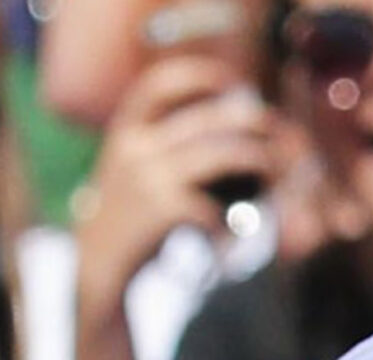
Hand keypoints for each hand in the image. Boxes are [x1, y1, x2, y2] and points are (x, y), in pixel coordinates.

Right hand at [73, 55, 273, 316]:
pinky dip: (232, 218)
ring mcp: (149, 178)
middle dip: (253, 120)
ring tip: (275, 173)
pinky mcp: (162, 211)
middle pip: (210, 118)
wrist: (94, 270)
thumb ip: (160, 146)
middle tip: (277, 131)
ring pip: (223, 155)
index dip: (201, 77)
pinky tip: (236, 230)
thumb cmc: (124, 222)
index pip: (162, 84)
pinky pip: (214, 204)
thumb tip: (221, 129)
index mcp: (125, 131)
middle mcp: (136, 147)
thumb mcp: (128, 171)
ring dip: (259, 161)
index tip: (232, 83)